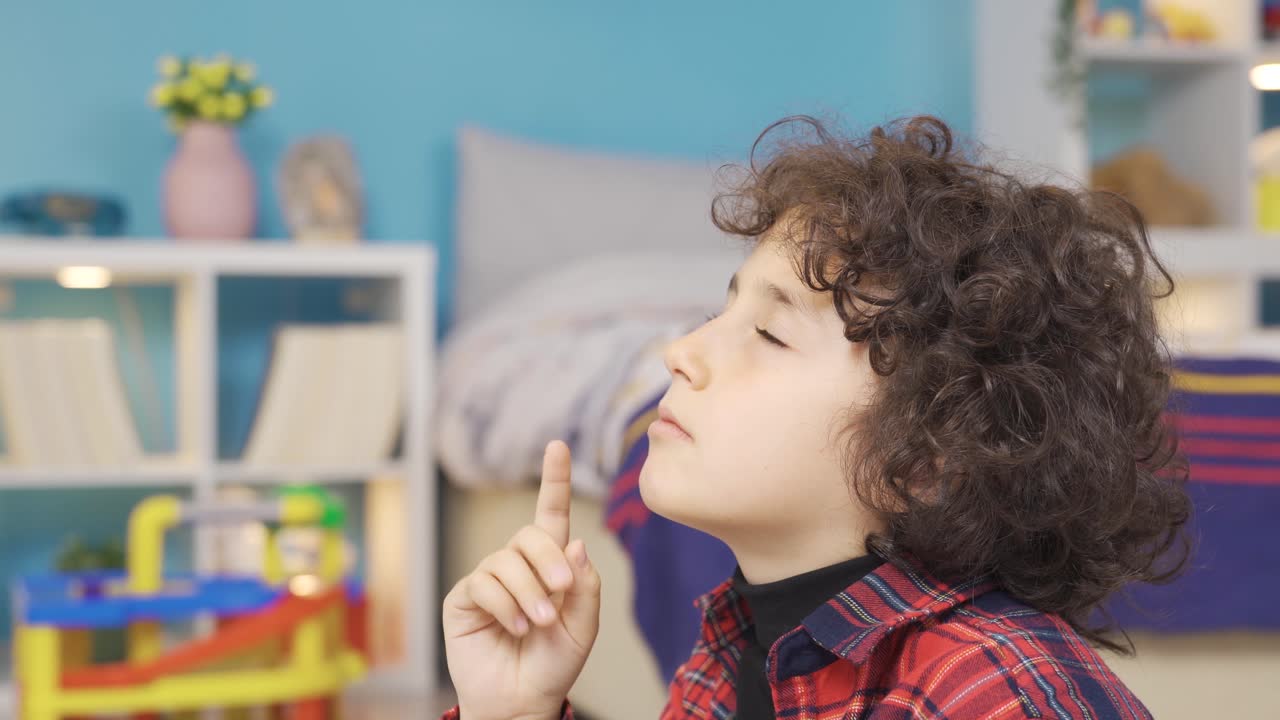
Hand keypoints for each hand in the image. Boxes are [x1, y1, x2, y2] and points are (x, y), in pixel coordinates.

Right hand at [443, 441, 601, 719]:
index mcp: (550, 566)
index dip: (554, 480)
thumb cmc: (553, 664)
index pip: (551, 515)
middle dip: (548, 561)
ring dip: (528, 592)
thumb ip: (584, 585)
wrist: (522, 699)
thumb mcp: (582, 625)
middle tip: (560, 594)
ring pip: (506, 562)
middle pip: (530, 535)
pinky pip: (483, 584)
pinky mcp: (464, 598)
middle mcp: (517, 565)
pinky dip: (504, 605)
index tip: (557, 446)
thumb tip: (576, 543)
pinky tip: (515, 627)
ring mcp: (488, 580)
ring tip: (536, 623)